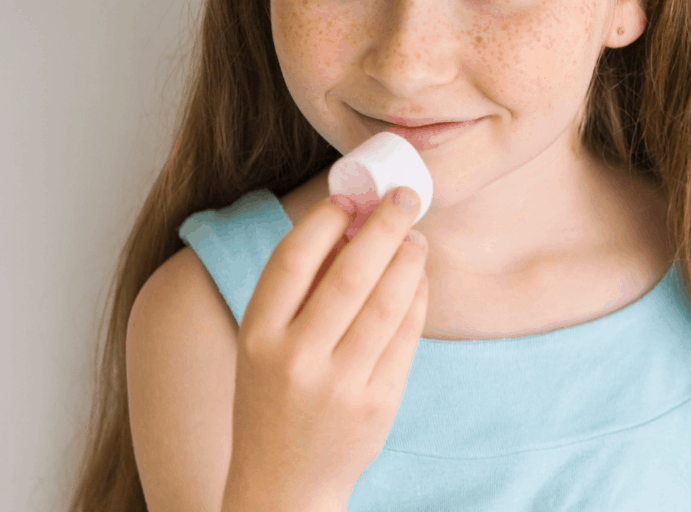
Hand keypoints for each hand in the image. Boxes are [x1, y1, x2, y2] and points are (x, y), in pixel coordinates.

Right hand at [224, 186, 428, 508]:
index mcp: (257, 336)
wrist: (284, 483)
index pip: (292, 260)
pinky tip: (419, 280)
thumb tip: (350, 228)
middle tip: (406, 197)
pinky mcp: (377, 402)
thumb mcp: (263, 349)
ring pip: (386, 303)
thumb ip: (298, 295)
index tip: (351, 196)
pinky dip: (416, 299)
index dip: (325, 220)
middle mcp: (295, 358)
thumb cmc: (274, 402)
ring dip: (408, 260)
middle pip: (350, 274)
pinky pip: (405, 337)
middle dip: (384, 226)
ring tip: (416, 238)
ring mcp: (339, 383)